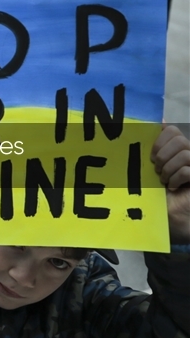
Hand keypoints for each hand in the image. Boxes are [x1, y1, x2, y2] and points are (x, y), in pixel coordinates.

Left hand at [152, 125, 189, 243]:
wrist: (171, 216)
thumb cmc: (158, 193)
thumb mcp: (151, 168)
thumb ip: (154, 148)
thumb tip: (159, 121)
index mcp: (178, 149)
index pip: (172, 130)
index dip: (159, 141)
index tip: (150, 157)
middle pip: (180, 139)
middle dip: (163, 155)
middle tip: (157, 170)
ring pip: (185, 154)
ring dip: (169, 169)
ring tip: (165, 181)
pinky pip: (188, 169)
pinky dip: (177, 179)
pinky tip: (174, 187)